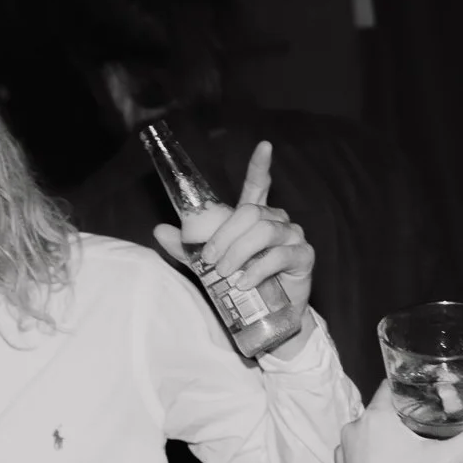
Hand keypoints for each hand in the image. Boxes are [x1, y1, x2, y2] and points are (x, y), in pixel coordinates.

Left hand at [152, 141, 315, 319]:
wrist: (266, 315)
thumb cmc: (240, 283)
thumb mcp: (208, 265)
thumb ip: (187, 247)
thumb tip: (159, 229)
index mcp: (255, 217)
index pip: (258, 185)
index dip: (259, 166)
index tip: (264, 146)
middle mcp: (277, 221)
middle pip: (250, 213)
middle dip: (224, 236)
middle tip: (209, 260)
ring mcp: (293, 236)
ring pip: (264, 231)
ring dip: (238, 252)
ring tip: (224, 274)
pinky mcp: (303, 256)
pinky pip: (279, 255)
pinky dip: (258, 269)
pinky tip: (244, 282)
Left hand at [334, 381, 462, 462]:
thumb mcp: (446, 462)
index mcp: (375, 417)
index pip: (390, 387)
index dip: (409, 388)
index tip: (427, 396)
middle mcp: (353, 429)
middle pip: (381, 413)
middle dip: (403, 418)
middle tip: (427, 427)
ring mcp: (342, 453)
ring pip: (368, 436)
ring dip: (386, 440)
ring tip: (410, 451)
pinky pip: (358, 458)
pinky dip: (372, 460)